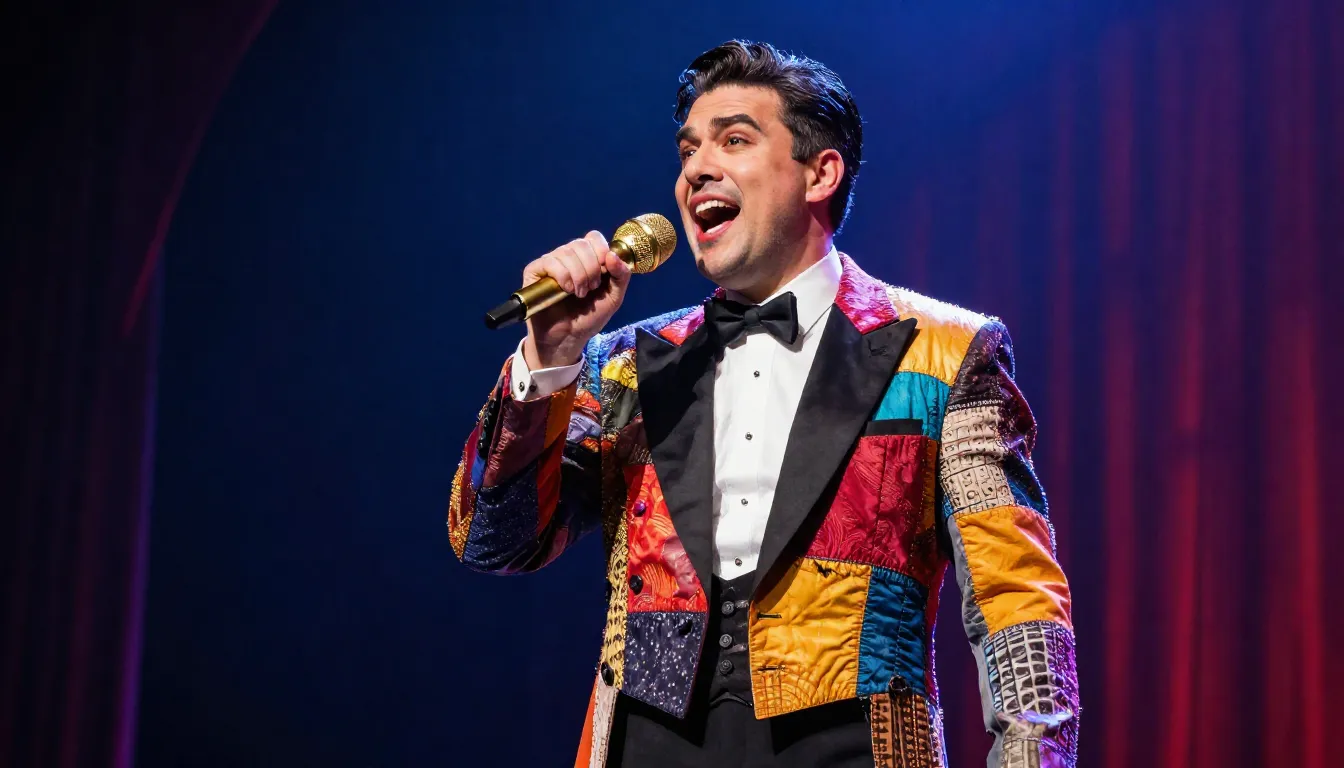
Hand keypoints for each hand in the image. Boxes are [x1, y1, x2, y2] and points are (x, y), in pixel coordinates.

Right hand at [521, 231, 631, 368]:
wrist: (567, 338)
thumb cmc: (589, 318)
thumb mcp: (614, 297)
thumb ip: (621, 275)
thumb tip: (612, 254)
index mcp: (587, 258)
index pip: (593, 237)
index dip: (601, 251)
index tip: (604, 272)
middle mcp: (568, 256)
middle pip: (581, 244)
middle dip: (591, 268)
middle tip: (590, 289)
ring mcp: (551, 262)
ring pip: (566, 252)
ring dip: (578, 276)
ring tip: (578, 294)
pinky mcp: (535, 270)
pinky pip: (550, 261)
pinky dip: (562, 276)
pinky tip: (565, 290)